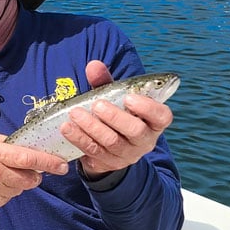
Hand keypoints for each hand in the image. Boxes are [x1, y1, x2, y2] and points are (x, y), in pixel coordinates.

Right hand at [0, 130, 67, 214]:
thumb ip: (4, 141)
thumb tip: (28, 145)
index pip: (26, 157)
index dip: (47, 161)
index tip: (62, 164)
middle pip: (29, 178)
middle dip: (33, 174)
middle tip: (26, 169)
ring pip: (21, 189)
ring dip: (18, 183)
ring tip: (1, 175)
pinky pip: (9, 198)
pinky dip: (6, 191)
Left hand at [63, 60, 172, 175]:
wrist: (106, 145)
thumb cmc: (116, 112)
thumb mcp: (114, 97)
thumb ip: (105, 81)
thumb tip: (93, 65)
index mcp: (154, 122)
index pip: (162, 116)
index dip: (148, 108)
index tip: (129, 97)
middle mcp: (145, 140)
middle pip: (135, 131)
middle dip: (115, 117)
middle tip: (97, 105)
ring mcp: (128, 155)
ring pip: (112, 142)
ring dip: (92, 127)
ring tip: (75, 113)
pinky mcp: (109, 163)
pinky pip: (94, 151)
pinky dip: (79, 138)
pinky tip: (67, 127)